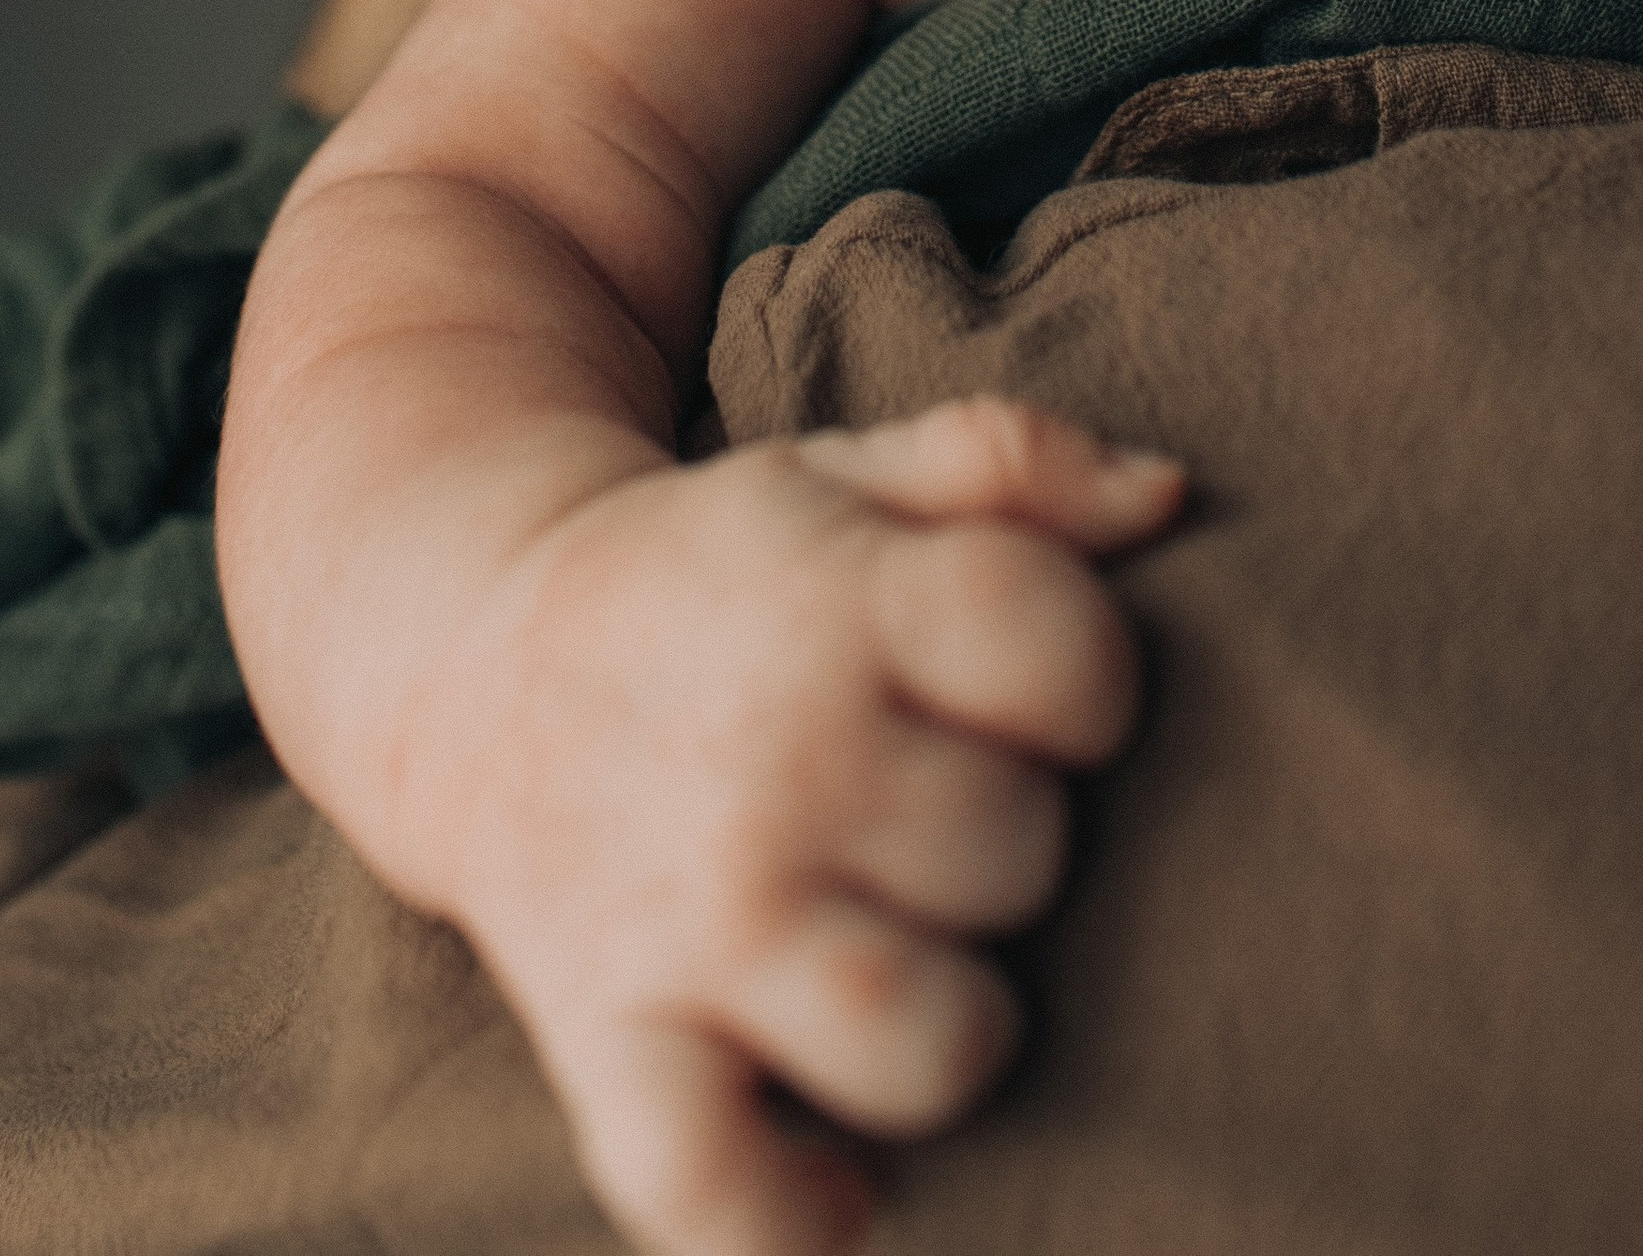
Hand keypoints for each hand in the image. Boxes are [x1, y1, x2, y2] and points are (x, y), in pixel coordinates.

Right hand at [423, 398, 1184, 1255]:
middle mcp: (774, 761)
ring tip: (914, 961)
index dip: (1090, 678)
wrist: (473, 649)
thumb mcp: (849, 471)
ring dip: (953, 1020)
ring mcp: (695, 912)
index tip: (1035, 695)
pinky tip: (841, 1179)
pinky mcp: (607, 1032)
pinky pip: (708, 1181)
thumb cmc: (722, 575)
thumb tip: (1169, 499)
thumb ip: (1015, 462)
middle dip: (1012, 840)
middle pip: (1018, 852)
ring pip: (924, 1035)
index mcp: (843, 602)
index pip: (1061, 651)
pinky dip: (785, 1213)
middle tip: (937, 812)